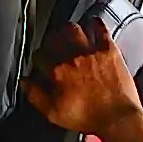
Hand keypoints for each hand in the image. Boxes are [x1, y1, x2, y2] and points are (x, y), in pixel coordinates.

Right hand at [22, 18, 142, 136]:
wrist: (117, 117)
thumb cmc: (89, 117)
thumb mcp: (54, 113)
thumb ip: (35, 96)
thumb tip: (24, 83)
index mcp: (57, 72)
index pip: (39, 57)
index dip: (38, 60)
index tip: (41, 64)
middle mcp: (72, 58)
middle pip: (54, 38)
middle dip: (50, 42)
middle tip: (52, 46)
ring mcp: (91, 52)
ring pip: (73, 29)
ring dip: (68, 30)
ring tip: (68, 34)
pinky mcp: (108, 50)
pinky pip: (100, 29)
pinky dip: (95, 24)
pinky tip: (93, 23)